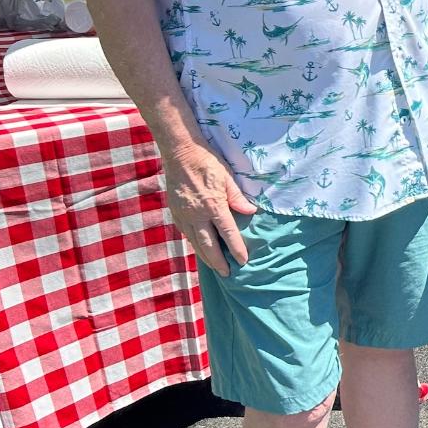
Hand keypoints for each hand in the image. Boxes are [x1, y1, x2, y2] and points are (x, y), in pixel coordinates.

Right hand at [159, 139, 256, 276]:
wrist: (180, 153)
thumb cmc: (207, 163)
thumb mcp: (227, 177)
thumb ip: (238, 197)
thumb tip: (251, 211)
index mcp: (213, 205)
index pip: (227, 233)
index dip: (235, 249)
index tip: (243, 261)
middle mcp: (197, 214)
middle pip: (209, 245)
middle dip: (218, 262)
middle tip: (227, 274)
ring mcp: (184, 215)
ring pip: (195, 243)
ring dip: (206, 257)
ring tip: (215, 267)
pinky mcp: (176, 213)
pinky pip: (186, 234)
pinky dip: (195, 244)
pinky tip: (201, 249)